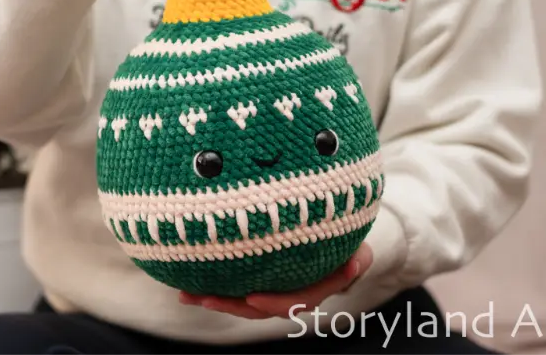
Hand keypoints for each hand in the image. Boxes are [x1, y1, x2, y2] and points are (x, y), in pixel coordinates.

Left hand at [179, 243, 373, 319]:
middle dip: (230, 305)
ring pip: (242, 299)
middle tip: (205, 298)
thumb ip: (357, 259)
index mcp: (314, 289)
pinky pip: (235, 284)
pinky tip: (188, 280)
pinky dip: (214, 283)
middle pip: (259, 307)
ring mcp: (273, 286)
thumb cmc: (347, 241)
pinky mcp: (258, 276)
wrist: (340, 239)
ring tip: (187, 294)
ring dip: (214, 298)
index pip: (294, 302)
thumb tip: (356, 264)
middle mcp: (292, 292)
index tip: (253, 298)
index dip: (274, 303)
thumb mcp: (358, 250)